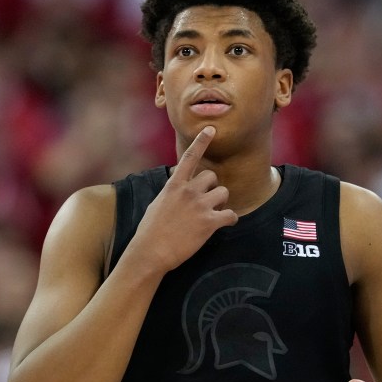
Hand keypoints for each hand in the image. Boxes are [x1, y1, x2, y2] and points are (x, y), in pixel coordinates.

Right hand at [129, 126, 237, 272]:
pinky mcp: (209, 222)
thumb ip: (171, 193)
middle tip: (208, 202)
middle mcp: (188, 191)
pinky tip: (224, 224)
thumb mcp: (157, 204)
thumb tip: (177, 189)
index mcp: (174, 185)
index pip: (190, 157)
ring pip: (224, 193)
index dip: (202, 141)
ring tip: (213, 214)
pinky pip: (231, 215)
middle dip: (212, 188)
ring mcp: (200, 206)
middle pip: (212, 176)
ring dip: (222, 203)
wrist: (151, 252)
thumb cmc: (150, 232)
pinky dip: (230, 219)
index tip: (211, 129)